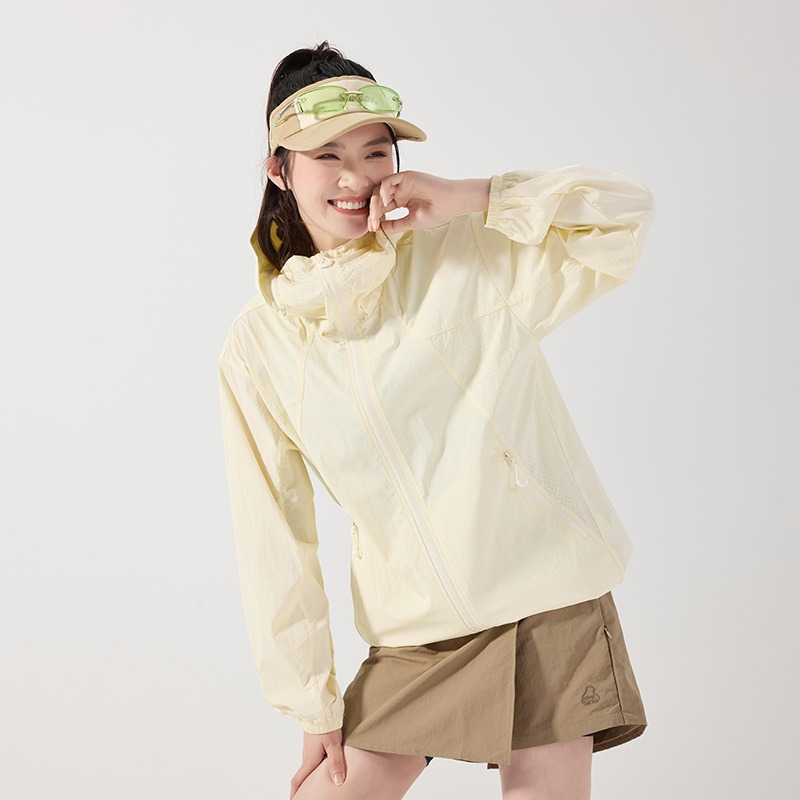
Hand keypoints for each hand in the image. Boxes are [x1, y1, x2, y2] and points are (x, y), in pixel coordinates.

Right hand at [289, 728, 346, 797]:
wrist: (319, 706)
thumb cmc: (325, 724)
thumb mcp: (333, 744)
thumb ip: (336, 763)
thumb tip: (338, 783)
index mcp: (309, 760)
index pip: (298, 781)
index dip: (295, 794)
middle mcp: (307, 756)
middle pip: (302, 776)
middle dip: (303, 788)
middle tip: (307, 796)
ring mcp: (310, 748)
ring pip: (309, 766)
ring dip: (310, 777)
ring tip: (318, 785)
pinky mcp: (314, 742)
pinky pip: (313, 758)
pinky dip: (316, 767)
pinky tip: (325, 766)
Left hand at [368, 171, 489, 234]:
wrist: (450, 203)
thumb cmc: (435, 213)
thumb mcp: (410, 222)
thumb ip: (394, 224)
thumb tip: (377, 229)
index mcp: (401, 200)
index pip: (383, 207)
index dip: (376, 217)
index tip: (373, 228)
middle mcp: (400, 191)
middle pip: (379, 198)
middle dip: (373, 211)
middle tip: (372, 223)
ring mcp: (402, 183)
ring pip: (381, 189)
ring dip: (376, 203)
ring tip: (377, 215)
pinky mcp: (406, 176)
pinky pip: (388, 181)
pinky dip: (384, 191)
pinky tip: (386, 203)